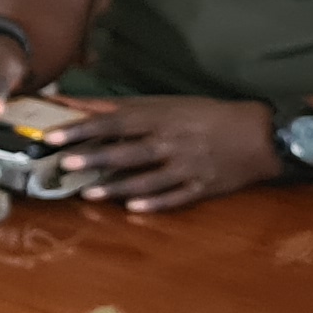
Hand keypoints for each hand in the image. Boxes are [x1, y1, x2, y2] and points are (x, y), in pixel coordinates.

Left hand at [55, 96, 281, 212]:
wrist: (260, 134)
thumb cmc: (204, 115)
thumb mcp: (164, 103)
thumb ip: (118, 107)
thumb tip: (73, 103)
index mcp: (159, 118)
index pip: (112, 122)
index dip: (81, 129)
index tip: (52, 136)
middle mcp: (171, 142)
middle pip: (127, 151)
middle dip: (94, 158)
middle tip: (64, 164)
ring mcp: (187, 166)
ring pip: (147, 179)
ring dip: (117, 187)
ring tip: (88, 194)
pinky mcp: (203, 187)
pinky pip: (176, 197)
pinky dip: (155, 203)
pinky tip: (133, 209)